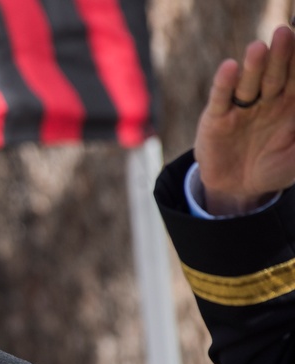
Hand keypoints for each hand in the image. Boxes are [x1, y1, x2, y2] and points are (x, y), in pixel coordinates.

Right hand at [195, 25, 294, 214]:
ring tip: (258, 48)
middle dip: (281, 56)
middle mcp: (266, 101)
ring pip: (249, 83)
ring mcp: (241, 108)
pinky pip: (221, 99)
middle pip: (275, 75)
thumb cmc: (273, 168)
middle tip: (285, 34)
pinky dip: (224, 84)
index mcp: (290, 105)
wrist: (238, 189)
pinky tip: (228, 69)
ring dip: (254, 66)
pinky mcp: (216, 119)